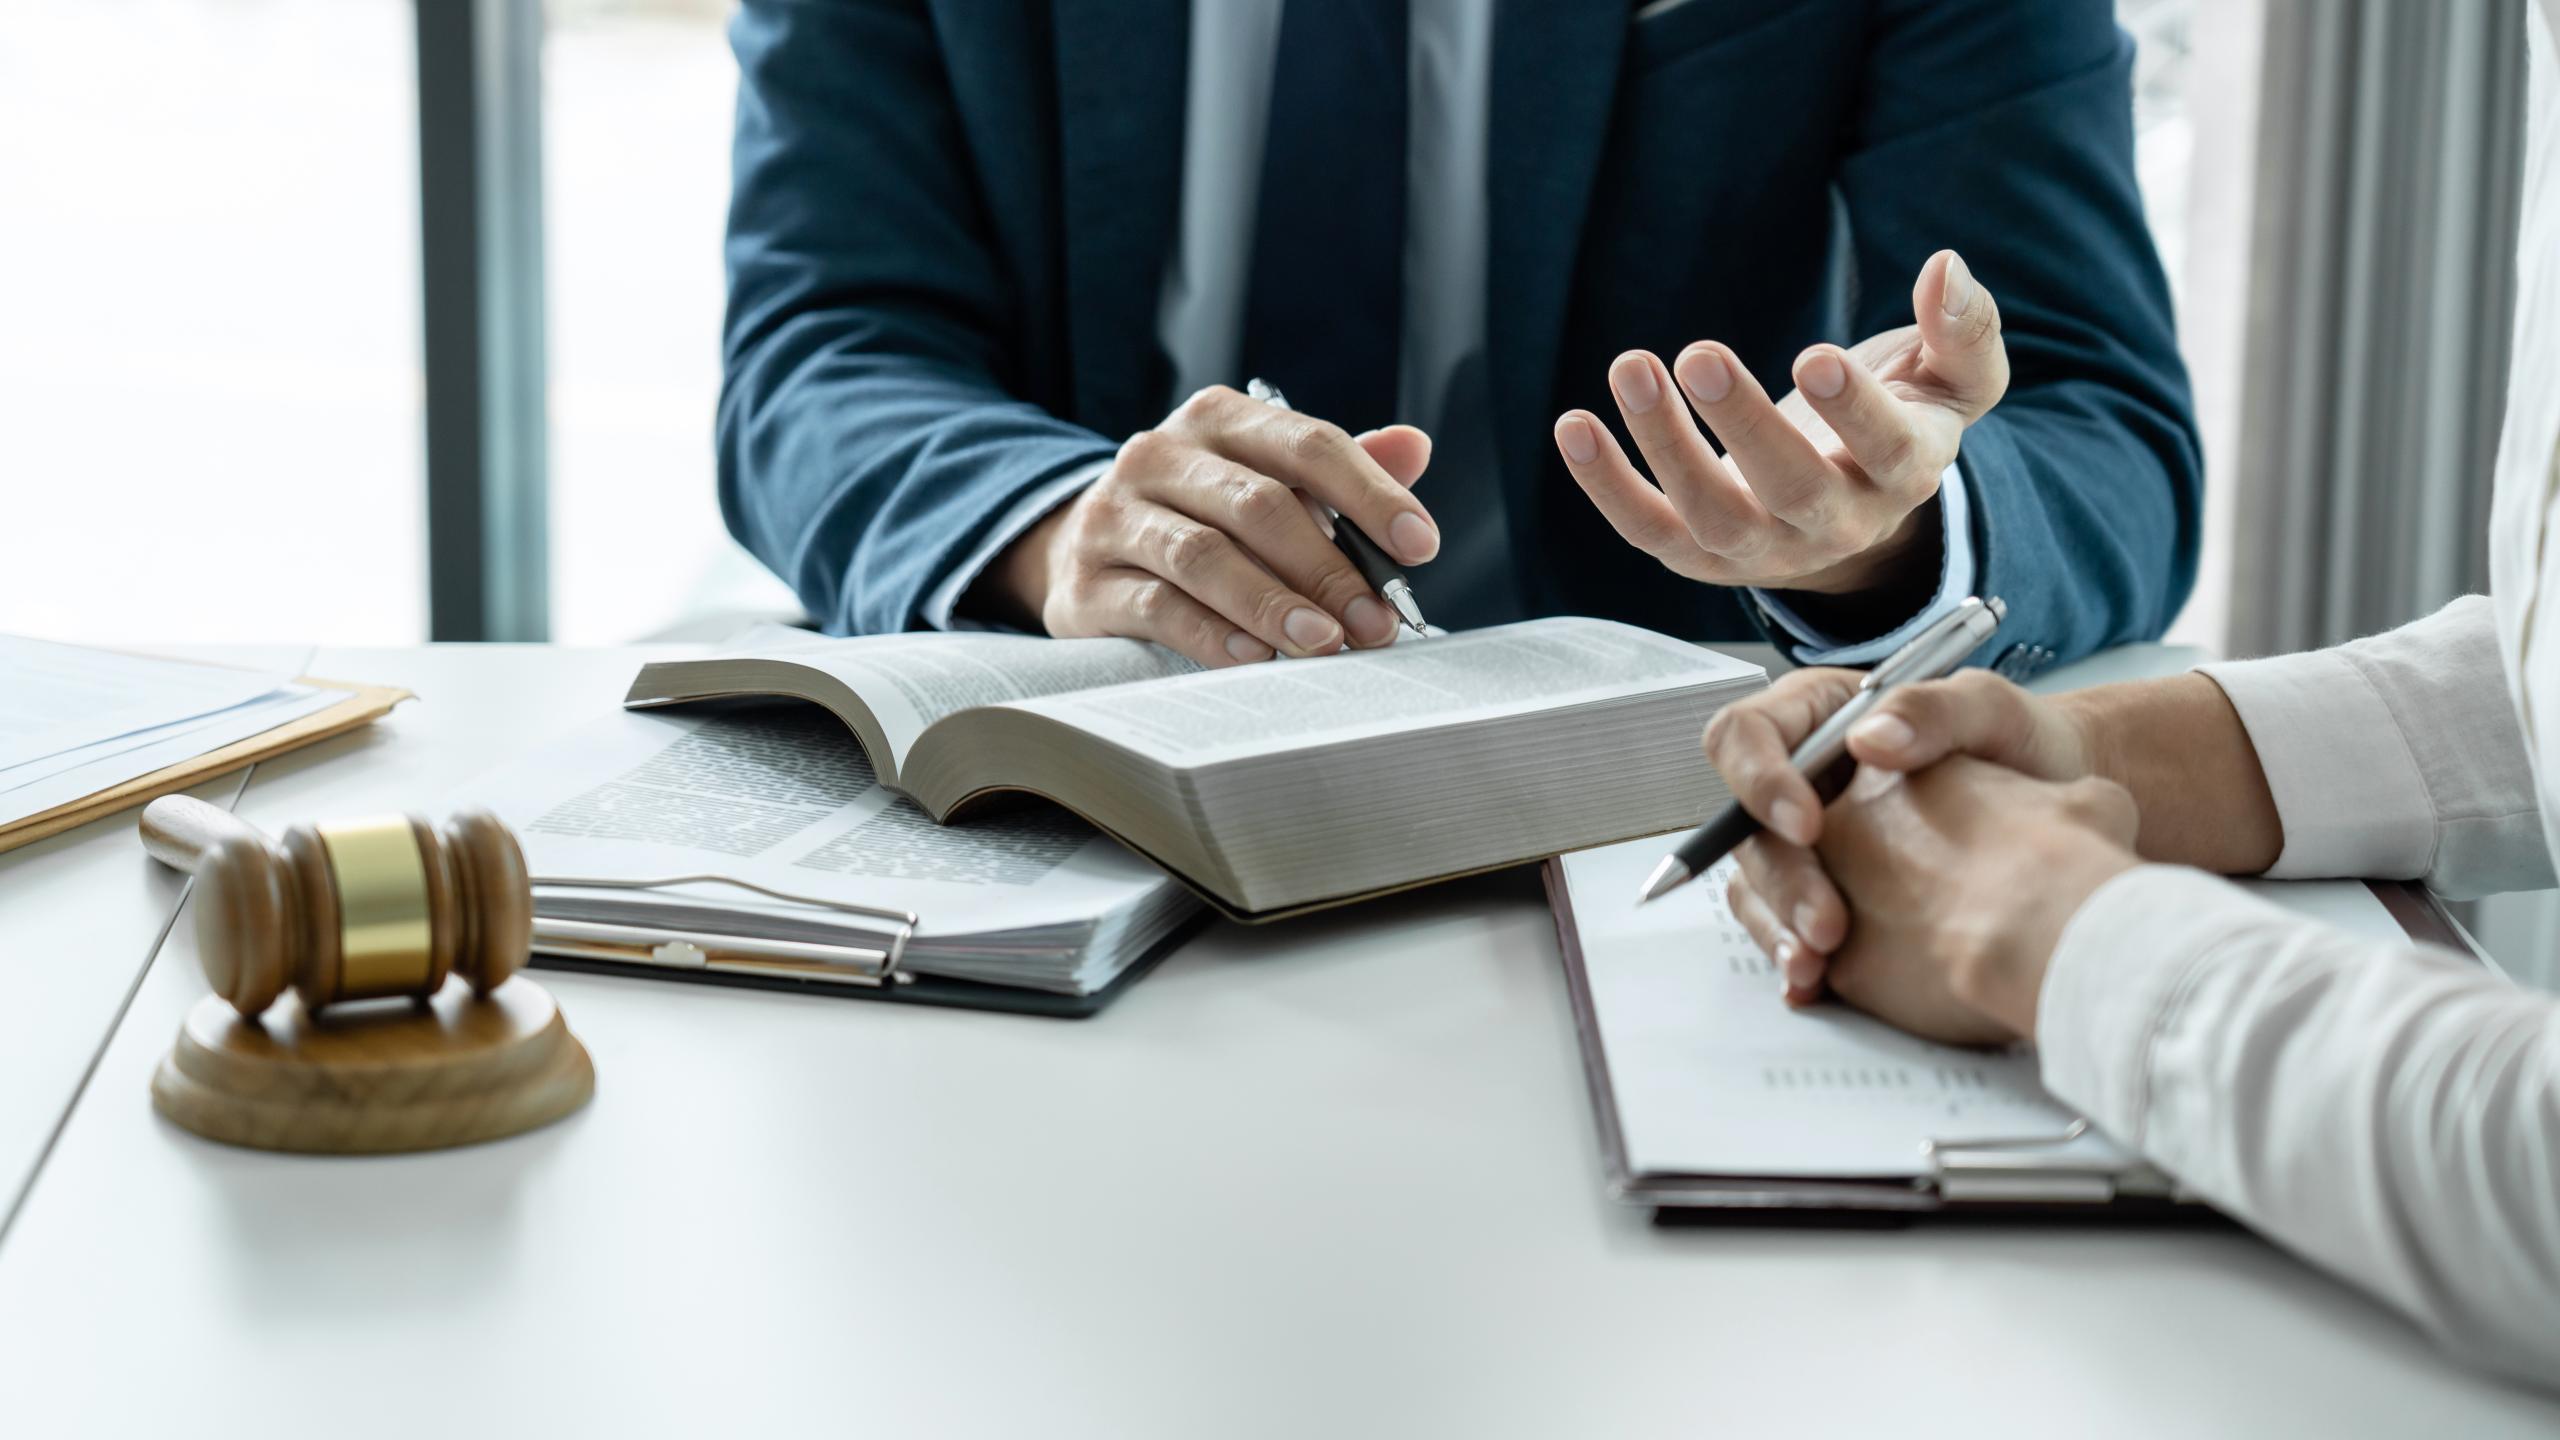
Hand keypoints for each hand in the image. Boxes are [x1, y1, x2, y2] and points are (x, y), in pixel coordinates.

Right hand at [983, 386, 1441, 666]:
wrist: (1076, 551)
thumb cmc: (1196, 515)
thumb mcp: (1262, 480)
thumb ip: (1335, 471)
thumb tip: (1414, 447)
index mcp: (1218, 419)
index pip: (1306, 443)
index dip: (1370, 494)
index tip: (1420, 546)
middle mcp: (1160, 454)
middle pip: (1259, 505)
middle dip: (1329, 569)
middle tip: (1376, 622)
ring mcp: (1116, 516)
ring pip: (1205, 556)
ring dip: (1274, 604)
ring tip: (1325, 641)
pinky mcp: (1087, 582)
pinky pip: (1158, 606)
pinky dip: (1213, 634)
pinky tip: (1256, 657)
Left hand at [1554, 249, 2006, 599]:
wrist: (1852, 508)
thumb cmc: (1900, 421)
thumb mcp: (1953, 380)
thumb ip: (1964, 330)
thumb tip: (1948, 268)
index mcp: (1904, 474)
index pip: (1887, 450)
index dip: (1853, 411)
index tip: (1816, 357)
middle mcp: (1837, 524)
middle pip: (1793, 491)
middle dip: (1743, 424)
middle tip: (1700, 354)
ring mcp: (1765, 549)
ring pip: (1714, 516)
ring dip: (1666, 446)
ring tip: (1632, 368)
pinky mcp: (1701, 555)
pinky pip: (1649, 531)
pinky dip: (1607, 485)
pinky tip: (1576, 427)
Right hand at [1701, 665, 2096, 1003]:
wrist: (2060, 805)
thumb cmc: (2022, 745)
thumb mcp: (1992, 712)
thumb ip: (1935, 709)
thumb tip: (1867, 738)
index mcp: (1817, 718)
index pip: (1745, 735)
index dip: (1758, 780)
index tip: (1809, 824)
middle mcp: (1799, 778)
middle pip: (1745, 824)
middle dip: (1781, 877)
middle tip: (1826, 922)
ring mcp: (1808, 840)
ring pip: (1756, 881)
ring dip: (1778, 925)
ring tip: (1817, 964)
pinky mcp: (1824, 891)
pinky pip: (1782, 922)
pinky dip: (1793, 953)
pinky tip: (1815, 982)